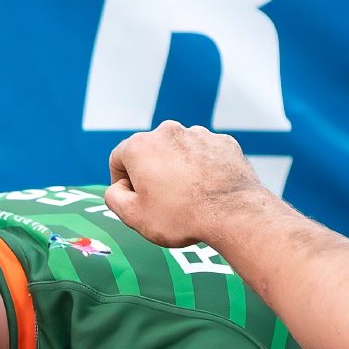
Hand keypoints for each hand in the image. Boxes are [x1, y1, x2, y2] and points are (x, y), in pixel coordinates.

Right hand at [104, 121, 272, 249]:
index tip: (133, 199)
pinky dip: (203, 168)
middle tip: (161, 201)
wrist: (233, 214)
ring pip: (178, 151)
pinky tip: (208, 190)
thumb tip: (117, 188)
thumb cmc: (181, 217)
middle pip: (149, 152)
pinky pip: (205, 154)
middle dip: (151, 173)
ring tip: (188, 197)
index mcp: (141, 146)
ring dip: (177, 169)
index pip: (118, 159)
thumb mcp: (134, 216)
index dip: (121, 182)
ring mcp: (199, 134)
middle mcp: (168, 132)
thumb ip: (114, 197)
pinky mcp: (223, 142)